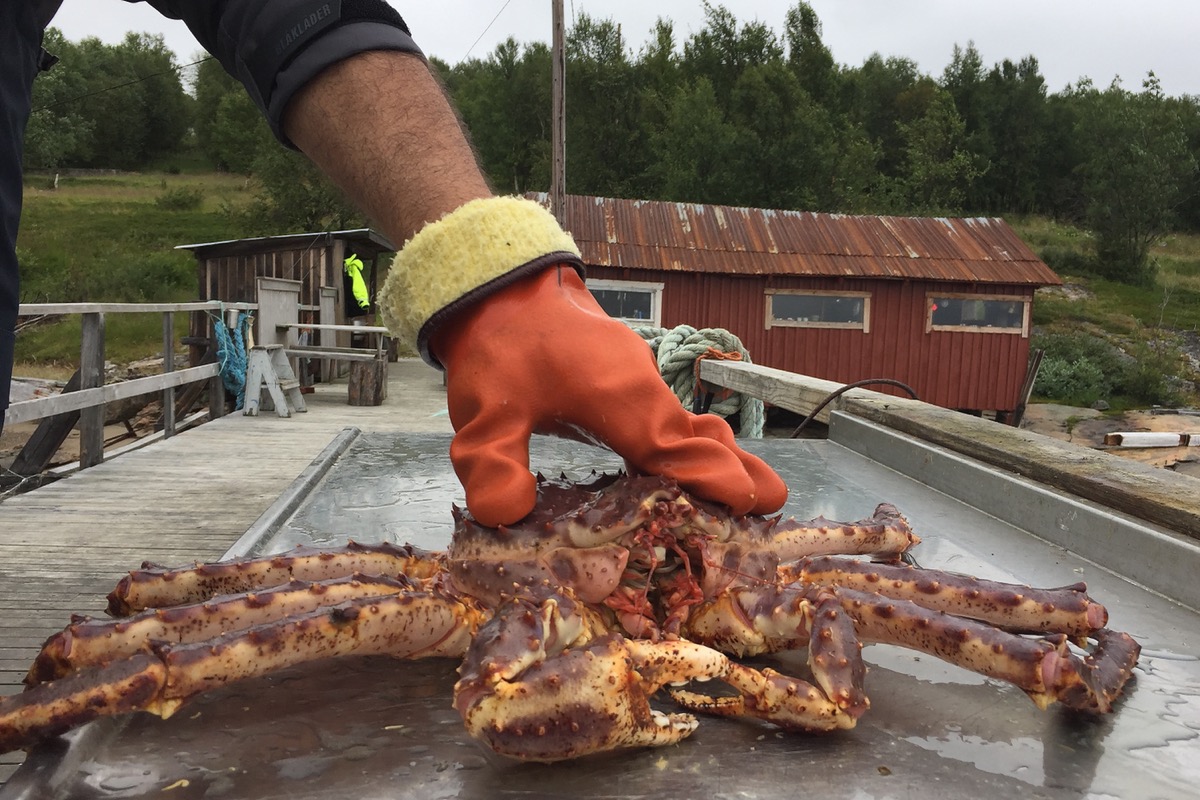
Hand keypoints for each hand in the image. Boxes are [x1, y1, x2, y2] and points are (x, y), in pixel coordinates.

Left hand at [431, 267, 787, 526]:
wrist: (499, 283)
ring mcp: (636, 377)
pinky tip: (689, 461)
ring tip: (749, 493)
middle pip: (697, 436)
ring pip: (686, 424)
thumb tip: (507, 513)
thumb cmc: (497, 344)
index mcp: (617, 395)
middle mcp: (639, 385)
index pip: (673, 447)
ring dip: (715, 457)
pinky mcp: (625, 377)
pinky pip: (669, 415)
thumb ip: (492, 461)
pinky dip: (690, 441)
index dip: (710, 479)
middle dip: (734, 470)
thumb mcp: (481, 407)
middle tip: (776, 505)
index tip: (750, 504)